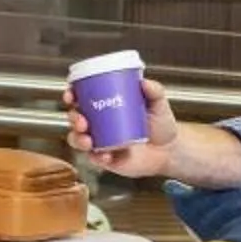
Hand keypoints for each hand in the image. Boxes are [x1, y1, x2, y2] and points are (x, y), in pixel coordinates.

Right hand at [60, 76, 178, 177]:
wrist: (169, 151)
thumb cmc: (161, 126)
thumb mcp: (159, 105)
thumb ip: (154, 91)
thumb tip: (144, 83)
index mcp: (105, 106)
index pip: (82, 98)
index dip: (71, 95)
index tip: (71, 94)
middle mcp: (99, 124)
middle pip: (75, 118)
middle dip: (73, 118)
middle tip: (82, 121)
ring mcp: (101, 142)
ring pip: (78, 139)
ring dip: (77, 139)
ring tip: (88, 141)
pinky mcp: (106, 159)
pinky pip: (94, 158)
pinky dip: (96, 157)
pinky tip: (105, 156)